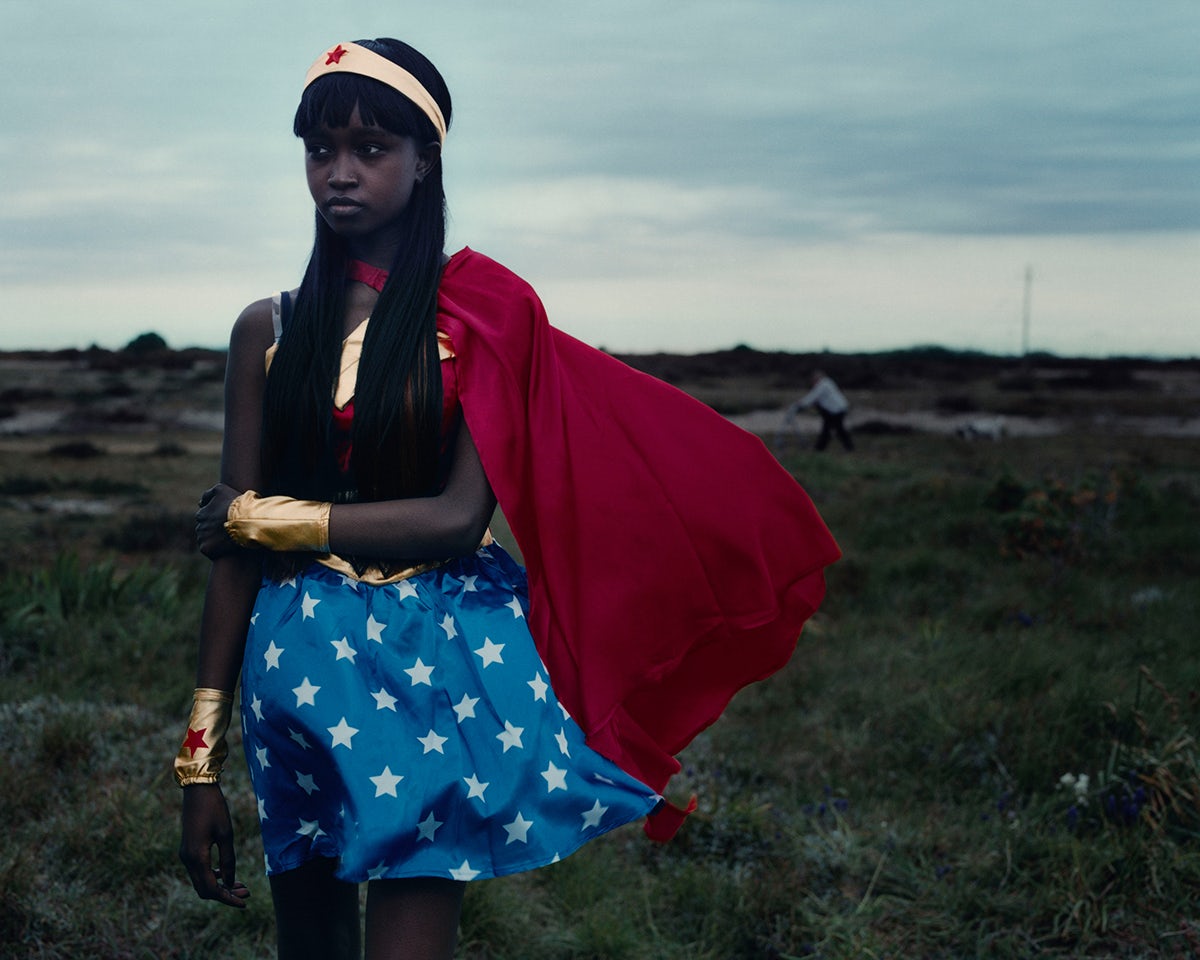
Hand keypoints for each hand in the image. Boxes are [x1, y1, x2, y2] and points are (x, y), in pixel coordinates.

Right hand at [179, 783, 249, 907]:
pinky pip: (199, 871)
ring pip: (201, 881)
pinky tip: (227, 874)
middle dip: (225, 894)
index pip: (211, 888)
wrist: (198, 790)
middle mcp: (187, 860)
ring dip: (220, 886)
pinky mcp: (188, 850)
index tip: (244, 902)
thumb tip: (231, 882)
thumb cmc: (215, 809)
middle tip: (246, 892)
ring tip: (241, 885)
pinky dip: (213, 876)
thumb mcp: (226, 834)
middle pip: (204, 889)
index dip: (228, 898)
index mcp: (196, 857)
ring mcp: (185, 855)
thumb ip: (228, 860)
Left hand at [196, 483, 241, 558]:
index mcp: (202, 514)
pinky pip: (208, 550)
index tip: (226, 519)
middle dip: (214, 529)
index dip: (217, 518)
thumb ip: (208, 494)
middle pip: (206, 529)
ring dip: (214, 539)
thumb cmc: (236, 504)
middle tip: (228, 529)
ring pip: (206, 539)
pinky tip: (226, 547)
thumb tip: (199, 503)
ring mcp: (202, 538)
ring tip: (229, 539)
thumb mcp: (221, 490)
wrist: (245, 521)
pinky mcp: (206, 549)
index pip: (205, 517)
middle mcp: (199, 526)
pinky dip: (215, 549)